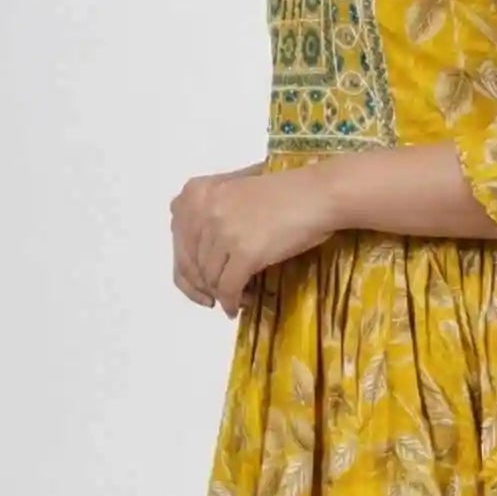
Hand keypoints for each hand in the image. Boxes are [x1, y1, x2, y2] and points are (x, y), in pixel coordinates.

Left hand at [170, 161, 337, 314]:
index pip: (178, 241)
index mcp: (197, 193)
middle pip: (191, 263)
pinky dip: (231, 301)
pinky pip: (228, 287)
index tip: (199, 285)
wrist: (318, 195)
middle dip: (204, 285)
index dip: (186, 269)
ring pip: (210, 277)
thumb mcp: (235, 190)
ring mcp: (223, 231)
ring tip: (237, 297)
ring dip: (222, 293)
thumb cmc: (285, 192)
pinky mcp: (245, 252)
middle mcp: (204, 209)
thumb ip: (210, 210)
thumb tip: (197, 253)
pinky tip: (238, 305)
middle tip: (216, 298)